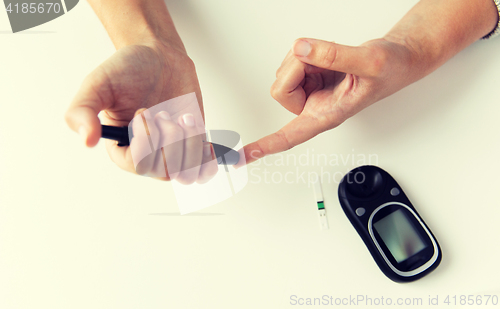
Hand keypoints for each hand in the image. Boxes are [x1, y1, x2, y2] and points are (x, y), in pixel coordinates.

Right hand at [65, 41, 216, 183]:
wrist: (159, 57)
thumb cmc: (127, 70)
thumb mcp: (98, 84)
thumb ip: (82, 110)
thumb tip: (87, 141)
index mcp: (121, 148)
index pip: (138, 165)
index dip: (147, 142)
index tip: (143, 111)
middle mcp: (147, 155)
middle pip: (166, 170)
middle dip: (170, 137)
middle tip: (162, 111)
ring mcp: (172, 152)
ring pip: (187, 172)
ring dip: (190, 143)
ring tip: (183, 118)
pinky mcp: (192, 145)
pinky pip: (204, 168)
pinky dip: (208, 158)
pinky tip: (205, 140)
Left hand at [238, 37, 416, 164]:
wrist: (398, 60)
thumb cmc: (391, 70)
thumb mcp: (370, 62)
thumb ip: (335, 56)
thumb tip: (301, 50)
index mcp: (327, 116)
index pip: (291, 136)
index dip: (267, 145)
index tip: (244, 156)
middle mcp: (314, 106)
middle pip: (279, 90)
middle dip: (297, 68)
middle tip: (324, 61)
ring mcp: (311, 90)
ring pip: (284, 71)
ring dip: (304, 58)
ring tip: (332, 59)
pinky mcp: (310, 75)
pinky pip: (293, 59)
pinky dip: (307, 52)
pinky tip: (326, 56)